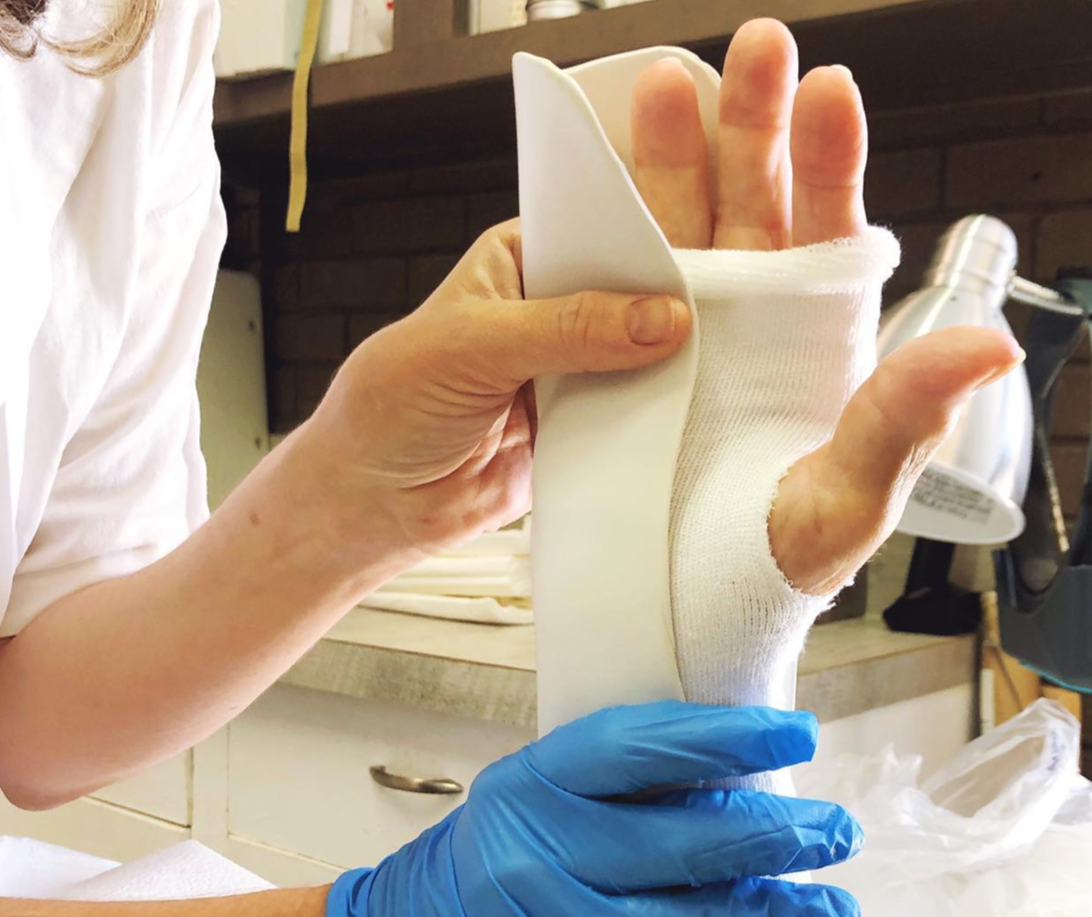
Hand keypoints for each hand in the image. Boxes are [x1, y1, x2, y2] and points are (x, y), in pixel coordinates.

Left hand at [299, 225, 691, 561]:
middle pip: (629, 298)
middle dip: (666, 311)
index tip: (696, 265)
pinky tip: (686, 418)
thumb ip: (566, 330)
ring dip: (667, 369)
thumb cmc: (387, 408)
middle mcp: (550, 310)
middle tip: (718, 320)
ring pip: (639, 359)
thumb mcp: (470, 348)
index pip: (595, 235)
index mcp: (518, 261)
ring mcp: (569, 371)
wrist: (372, 506)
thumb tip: (658, 319)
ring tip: (716, 368)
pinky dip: (654, 420)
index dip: (643, 247)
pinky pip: (632, 417)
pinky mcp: (582, 427)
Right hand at [321, 701, 862, 916]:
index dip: (723, 739)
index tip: (799, 734)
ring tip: (832, 909)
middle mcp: (535, 857)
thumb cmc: (518, 832)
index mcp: (534, 782)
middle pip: (671, 848)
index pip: (637, 749)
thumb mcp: (554, 781)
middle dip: (772, 840)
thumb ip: (632, 775)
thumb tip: (753, 768)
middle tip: (838, 832)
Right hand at [629, 19, 1023, 594]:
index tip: (833, 94)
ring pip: (675, 220)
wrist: (672, 612)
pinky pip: (605, 272)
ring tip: (668, 85)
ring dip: (669, 151)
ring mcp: (674, 329)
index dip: (831, 162)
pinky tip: (596, 169)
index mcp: (811, 342)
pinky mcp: (608, 353)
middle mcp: (745, 321)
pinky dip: (600, 218)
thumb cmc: (767, 567)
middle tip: (759, 49)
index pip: (827, 233)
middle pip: (751, 201)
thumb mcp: (844, 500)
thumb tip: (989, 344)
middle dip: (754, 122)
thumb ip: (905, 420)